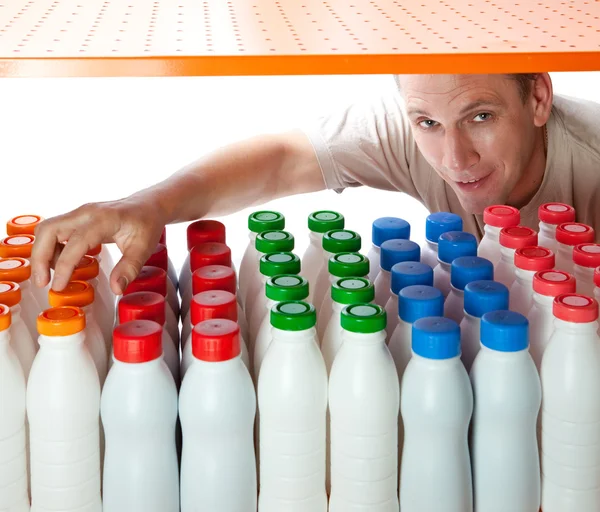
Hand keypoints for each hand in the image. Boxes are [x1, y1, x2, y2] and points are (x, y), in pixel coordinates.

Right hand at [31, 197, 165, 294]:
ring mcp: (79, 214)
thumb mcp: (143, 248)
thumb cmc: (146, 223)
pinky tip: (67, 264)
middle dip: (40, 258)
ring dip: (44, 253)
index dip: (64, 267)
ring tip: (53, 276)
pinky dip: (53, 248)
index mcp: (102, 219)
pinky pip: (55, 231)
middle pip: (48, 230)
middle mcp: (85, 213)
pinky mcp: (77, 218)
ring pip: (47, 230)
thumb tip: (116, 289)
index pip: (75, 243)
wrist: (148, 206)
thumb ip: (129, 269)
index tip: (59, 286)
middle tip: (42, 282)